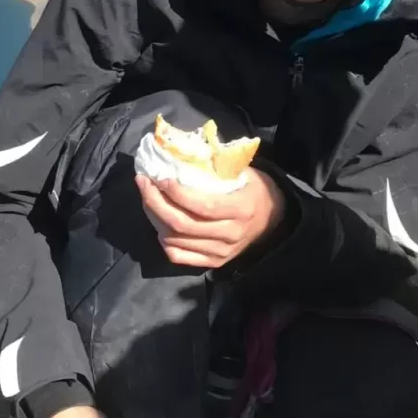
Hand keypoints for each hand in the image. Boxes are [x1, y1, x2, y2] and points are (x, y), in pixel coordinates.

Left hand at [136, 168, 284, 268]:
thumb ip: (217, 166)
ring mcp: (221, 252)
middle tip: (143, 183)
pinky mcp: (214, 263)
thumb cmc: (255, 191)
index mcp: (240, 209)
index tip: (160, 177)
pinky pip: (180, 256)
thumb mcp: (244, 173)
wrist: (273, 222)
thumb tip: (181, 154)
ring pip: (176, 240)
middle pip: (182, 224)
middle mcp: (230, 234)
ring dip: (155, 218)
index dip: (176, 193)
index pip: (202, 206)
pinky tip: (159, 224)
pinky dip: (164, 241)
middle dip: (155, 202)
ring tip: (147, 198)